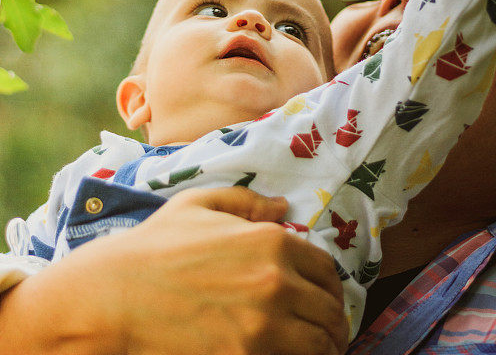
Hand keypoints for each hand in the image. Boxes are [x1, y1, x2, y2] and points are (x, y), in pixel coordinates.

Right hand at [0, 186, 348, 354]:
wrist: (117, 294)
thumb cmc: (156, 245)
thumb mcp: (200, 204)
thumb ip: (248, 202)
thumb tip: (283, 207)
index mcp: (271, 241)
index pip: (326, 269)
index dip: (331, 285)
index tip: (326, 297)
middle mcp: (276, 281)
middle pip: (329, 309)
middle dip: (334, 321)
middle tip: (330, 330)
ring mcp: (262, 325)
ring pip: (319, 343)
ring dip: (325, 346)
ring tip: (319, 348)